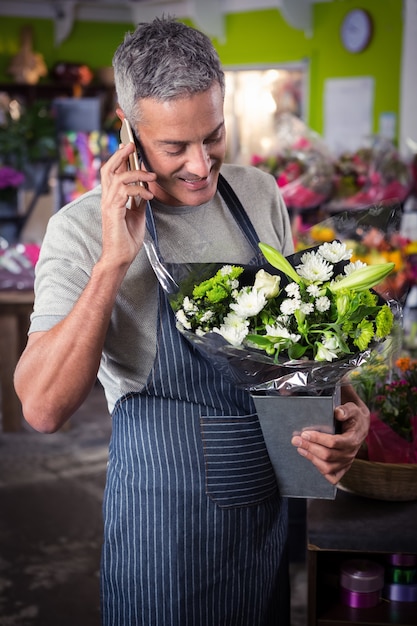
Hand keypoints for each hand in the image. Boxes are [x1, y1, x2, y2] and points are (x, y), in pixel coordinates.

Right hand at [99, 142, 155, 267]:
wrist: (120, 257)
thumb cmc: (126, 239)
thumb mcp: (137, 214)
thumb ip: (138, 200)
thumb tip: (146, 189)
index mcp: (111, 198)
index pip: (112, 172)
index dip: (119, 158)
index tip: (130, 147)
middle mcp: (107, 198)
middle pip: (108, 168)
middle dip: (120, 155)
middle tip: (132, 145)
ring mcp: (108, 204)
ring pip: (118, 177)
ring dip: (137, 173)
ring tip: (151, 176)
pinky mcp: (113, 211)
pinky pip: (125, 192)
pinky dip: (139, 190)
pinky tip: (148, 196)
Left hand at [291, 385, 369, 484]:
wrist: (360, 426)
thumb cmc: (354, 417)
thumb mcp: (352, 409)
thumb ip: (345, 410)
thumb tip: (338, 413)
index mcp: (353, 439)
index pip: (334, 443)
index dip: (318, 439)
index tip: (305, 434)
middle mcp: (350, 453)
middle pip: (328, 456)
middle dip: (309, 447)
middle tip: (296, 440)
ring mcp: (347, 462)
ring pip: (327, 467)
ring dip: (311, 458)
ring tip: (300, 448)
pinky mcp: (343, 467)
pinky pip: (332, 476)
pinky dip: (320, 471)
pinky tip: (310, 459)